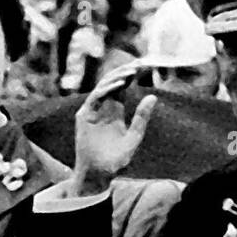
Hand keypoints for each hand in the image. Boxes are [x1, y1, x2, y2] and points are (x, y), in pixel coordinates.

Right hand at [72, 62, 156, 195]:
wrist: (99, 174)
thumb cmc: (116, 160)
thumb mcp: (134, 137)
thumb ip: (142, 118)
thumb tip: (153, 97)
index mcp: (115, 111)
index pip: (122, 87)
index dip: (132, 76)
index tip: (146, 66)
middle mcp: (103, 108)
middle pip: (113, 82)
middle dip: (125, 71)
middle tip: (140, 63)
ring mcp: (92, 111)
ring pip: (103, 87)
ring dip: (117, 77)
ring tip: (132, 71)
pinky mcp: (84, 117)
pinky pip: (95, 98)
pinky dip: (106, 90)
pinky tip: (120, 85)